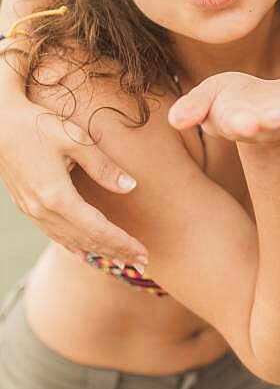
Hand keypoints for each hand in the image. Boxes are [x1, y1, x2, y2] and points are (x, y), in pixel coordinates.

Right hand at [0, 101, 147, 268]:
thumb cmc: (36, 125)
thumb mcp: (76, 139)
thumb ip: (103, 166)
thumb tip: (130, 187)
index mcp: (57, 197)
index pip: (98, 230)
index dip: (122, 243)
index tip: (143, 253)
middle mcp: (43, 211)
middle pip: (86, 241)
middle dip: (115, 253)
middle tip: (141, 263)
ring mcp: (33, 212)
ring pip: (70, 242)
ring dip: (97, 253)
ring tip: (119, 262)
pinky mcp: (27, 207)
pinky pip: (55, 235)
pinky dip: (74, 247)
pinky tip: (85, 252)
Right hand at [168, 72, 279, 144]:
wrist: (264, 103)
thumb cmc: (231, 99)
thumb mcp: (207, 96)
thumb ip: (192, 107)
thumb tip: (174, 121)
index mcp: (237, 122)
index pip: (238, 125)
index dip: (243, 125)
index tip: (246, 123)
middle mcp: (265, 124)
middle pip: (268, 126)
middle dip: (271, 122)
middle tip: (274, 118)